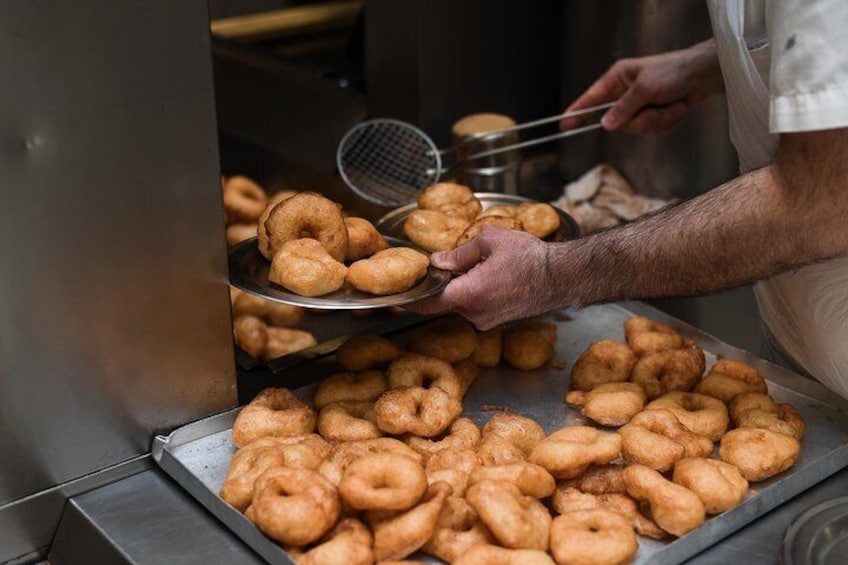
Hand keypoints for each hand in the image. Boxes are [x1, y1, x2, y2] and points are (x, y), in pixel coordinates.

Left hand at [406, 228, 557, 329]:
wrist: (562, 276)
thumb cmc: (531, 257)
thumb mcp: (490, 241)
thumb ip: (458, 253)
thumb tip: (436, 261)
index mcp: (468, 294)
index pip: (426, 302)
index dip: (409, 298)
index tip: (396, 296)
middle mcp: (475, 314)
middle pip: (444, 300)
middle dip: (443, 282)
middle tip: (447, 262)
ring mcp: (487, 321)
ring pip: (461, 303)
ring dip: (462, 287)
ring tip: (482, 265)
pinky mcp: (497, 321)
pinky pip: (476, 307)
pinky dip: (475, 293)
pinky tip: (492, 276)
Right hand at [561, 39, 721, 133]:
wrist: (705, 75)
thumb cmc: (675, 71)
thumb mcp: (645, 88)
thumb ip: (623, 108)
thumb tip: (605, 124)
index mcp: (618, 79)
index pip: (591, 99)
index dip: (577, 112)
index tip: (564, 124)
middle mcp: (626, 94)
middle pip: (617, 122)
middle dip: (638, 120)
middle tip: (653, 108)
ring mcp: (640, 106)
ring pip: (637, 129)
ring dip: (656, 120)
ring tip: (670, 105)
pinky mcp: (654, 115)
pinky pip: (652, 130)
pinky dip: (667, 122)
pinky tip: (677, 107)